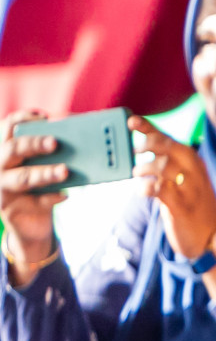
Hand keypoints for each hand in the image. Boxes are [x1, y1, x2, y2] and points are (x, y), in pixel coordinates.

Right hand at [0, 110, 68, 275]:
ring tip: (65, 171)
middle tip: (55, 142)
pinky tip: (65, 195)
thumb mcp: (44, 168)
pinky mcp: (11, 208)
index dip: (23, 118)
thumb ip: (53, 155)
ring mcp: (2, 187)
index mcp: (6, 150)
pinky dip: (51, 198)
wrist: (32, 225)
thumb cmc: (40, 189)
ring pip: (23, 177)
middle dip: (35, 144)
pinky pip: (34, 201)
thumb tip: (84, 140)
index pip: (8, 127)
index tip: (44, 116)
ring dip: (45, 172)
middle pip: (13, 149)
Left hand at [129, 115, 215, 261]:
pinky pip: (161, 190)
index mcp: (196, 166)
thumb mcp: (184, 183)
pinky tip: (142, 191)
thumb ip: (166, 164)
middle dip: (148, 144)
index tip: (131, 121)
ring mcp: (190, 191)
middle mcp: (195, 175)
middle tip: (135, 151)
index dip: (150, 128)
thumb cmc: (195, 210)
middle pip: (171, 147)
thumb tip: (140, 136)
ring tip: (137, 174)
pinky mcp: (182, 209)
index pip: (171, 140)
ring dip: (144, 167)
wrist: (214, 241)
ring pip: (165, 166)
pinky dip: (146, 187)